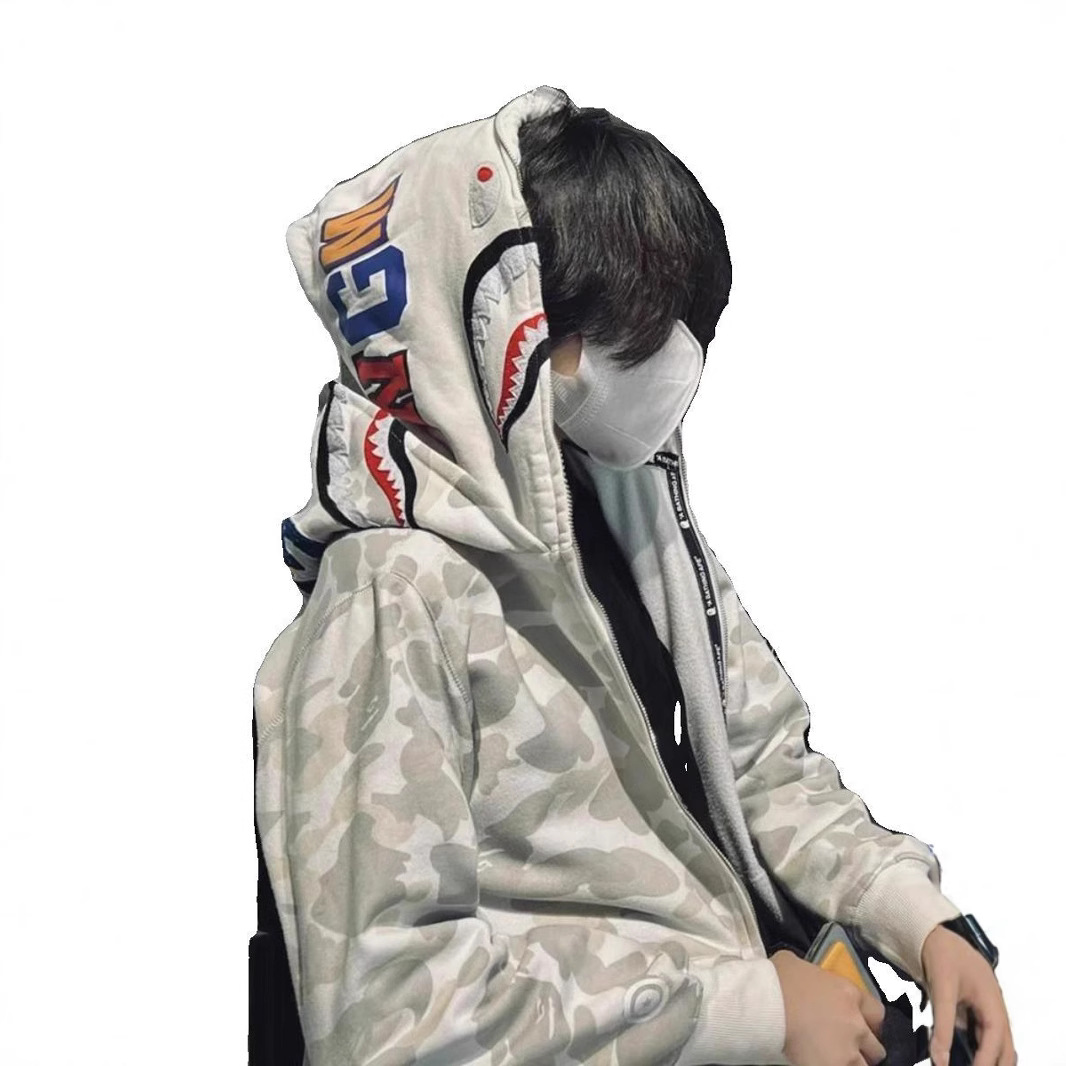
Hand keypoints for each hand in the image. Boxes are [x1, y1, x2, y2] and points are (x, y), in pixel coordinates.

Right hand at [770, 948, 886, 1064]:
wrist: (767, 1003)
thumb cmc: (777, 979)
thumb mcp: (798, 964)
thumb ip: (812, 973)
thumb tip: (803, 975)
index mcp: (849, 993)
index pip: (877, 1012)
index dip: (869, 1021)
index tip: (861, 1025)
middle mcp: (856, 1022)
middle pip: (875, 1046)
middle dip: (864, 1048)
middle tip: (848, 1047)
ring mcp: (848, 1048)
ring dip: (853, 1063)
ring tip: (838, 1060)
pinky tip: (824, 1063)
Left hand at [921, 925, 1016, 1065]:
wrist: (934, 934)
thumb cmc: (943, 956)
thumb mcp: (942, 990)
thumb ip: (941, 1026)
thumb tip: (939, 1060)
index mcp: (993, 1004)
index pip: (996, 1043)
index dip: (986, 1062)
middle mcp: (995, 1010)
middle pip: (1004, 1050)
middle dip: (993, 1064)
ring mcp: (987, 1011)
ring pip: (994, 1045)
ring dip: (986, 1059)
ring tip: (962, 1064)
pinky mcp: (975, 1010)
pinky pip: (981, 1036)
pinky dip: (975, 1050)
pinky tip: (959, 1058)